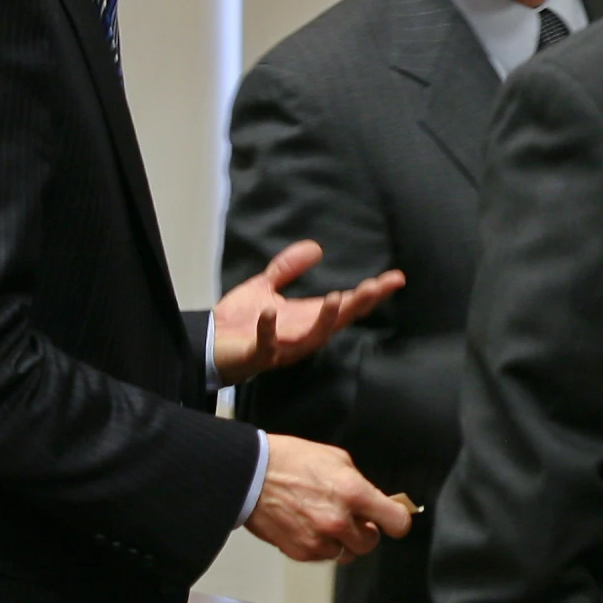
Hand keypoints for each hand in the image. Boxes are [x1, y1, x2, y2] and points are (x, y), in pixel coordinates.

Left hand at [214, 240, 404, 385]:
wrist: (207, 346)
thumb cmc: (239, 323)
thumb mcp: (265, 287)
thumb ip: (288, 268)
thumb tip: (316, 247)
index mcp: (307, 317)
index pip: (347, 304)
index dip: (372, 292)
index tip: (396, 278)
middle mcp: (301, 334)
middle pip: (339, 320)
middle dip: (359, 304)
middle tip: (376, 287)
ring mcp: (281, 347)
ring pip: (313, 337)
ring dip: (326, 319)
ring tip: (336, 297)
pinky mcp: (256, 355)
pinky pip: (266, 345)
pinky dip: (268, 330)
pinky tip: (270, 312)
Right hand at [244, 434, 413, 562]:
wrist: (251, 475)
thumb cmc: (291, 461)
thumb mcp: (337, 459)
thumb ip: (360, 483)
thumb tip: (373, 500)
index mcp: (354, 493)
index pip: (395, 521)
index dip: (398, 522)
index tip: (395, 521)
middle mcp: (338, 521)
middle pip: (370, 544)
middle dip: (365, 532)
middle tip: (355, 520)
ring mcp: (319, 540)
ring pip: (346, 554)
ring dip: (343, 542)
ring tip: (327, 522)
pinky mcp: (300, 552)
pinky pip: (322, 557)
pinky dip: (321, 546)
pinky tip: (310, 527)